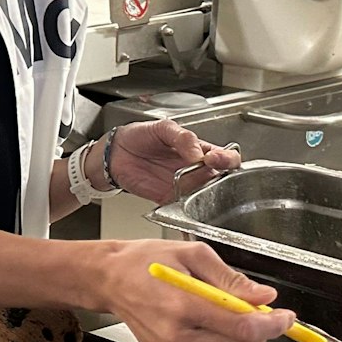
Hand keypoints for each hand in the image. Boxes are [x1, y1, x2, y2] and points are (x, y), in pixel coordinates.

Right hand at [89, 239, 292, 341]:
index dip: (273, 325)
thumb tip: (264, 297)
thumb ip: (231, 279)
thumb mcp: (193, 255)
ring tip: (230, 322)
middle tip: (255, 312)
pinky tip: (211, 331)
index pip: (243, 328)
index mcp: (182, 306)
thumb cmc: (147, 261)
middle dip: (260, 334)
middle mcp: (176, 338)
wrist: (108, 281)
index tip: (287, 318)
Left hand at [105, 120, 241, 204]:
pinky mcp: (170, 199)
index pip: (226, 156)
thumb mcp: (162, 128)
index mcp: (200, 150)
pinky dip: (188, 214)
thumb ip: (182, 137)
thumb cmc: (141, 136)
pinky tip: (188, 210)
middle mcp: (197, 170)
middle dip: (222, 180)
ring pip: (206, 197)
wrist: (116, 152)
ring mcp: (185, 186)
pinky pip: (185, 209)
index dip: (226, 159)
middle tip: (209, 173)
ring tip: (198, 190)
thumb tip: (197, 152)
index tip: (213, 158)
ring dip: (207, 197)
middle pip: (222, 180)